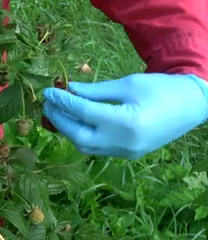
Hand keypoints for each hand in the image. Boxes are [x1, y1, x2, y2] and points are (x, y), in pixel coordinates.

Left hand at [42, 73, 207, 158]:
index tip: (48, 91)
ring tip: (58, 113)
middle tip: (47, 104)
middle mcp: (123, 142)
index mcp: (125, 121)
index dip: (63, 101)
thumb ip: (96, 90)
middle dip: (60, 119)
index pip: (83, 112)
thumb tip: (69, 89)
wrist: (192, 105)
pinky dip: (83, 137)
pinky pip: (97, 149)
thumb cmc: (161, 88)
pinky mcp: (128, 155)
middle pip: (79, 135)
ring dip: (68, 131)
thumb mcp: (128, 83)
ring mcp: (126, 152)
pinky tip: (75, 123)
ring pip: (86, 146)